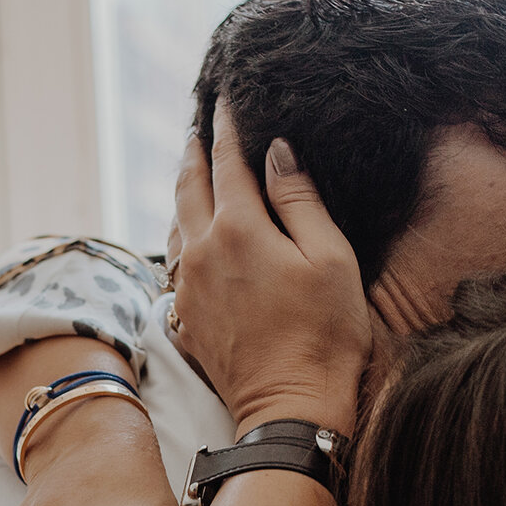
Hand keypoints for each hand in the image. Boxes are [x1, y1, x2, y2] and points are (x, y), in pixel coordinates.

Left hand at [168, 104, 371, 435]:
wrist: (290, 408)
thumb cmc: (324, 334)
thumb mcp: (330, 257)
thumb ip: (300, 199)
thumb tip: (275, 152)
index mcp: (238, 229)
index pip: (228, 161)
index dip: (227, 126)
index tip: (224, 97)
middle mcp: (202, 252)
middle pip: (188, 186)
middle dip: (193, 151)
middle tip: (197, 125)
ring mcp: (188, 287)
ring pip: (175, 222)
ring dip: (182, 190)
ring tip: (190, 170)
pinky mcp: (186, 317)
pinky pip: (175, 259)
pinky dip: (180, 232)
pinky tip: (188, 233)